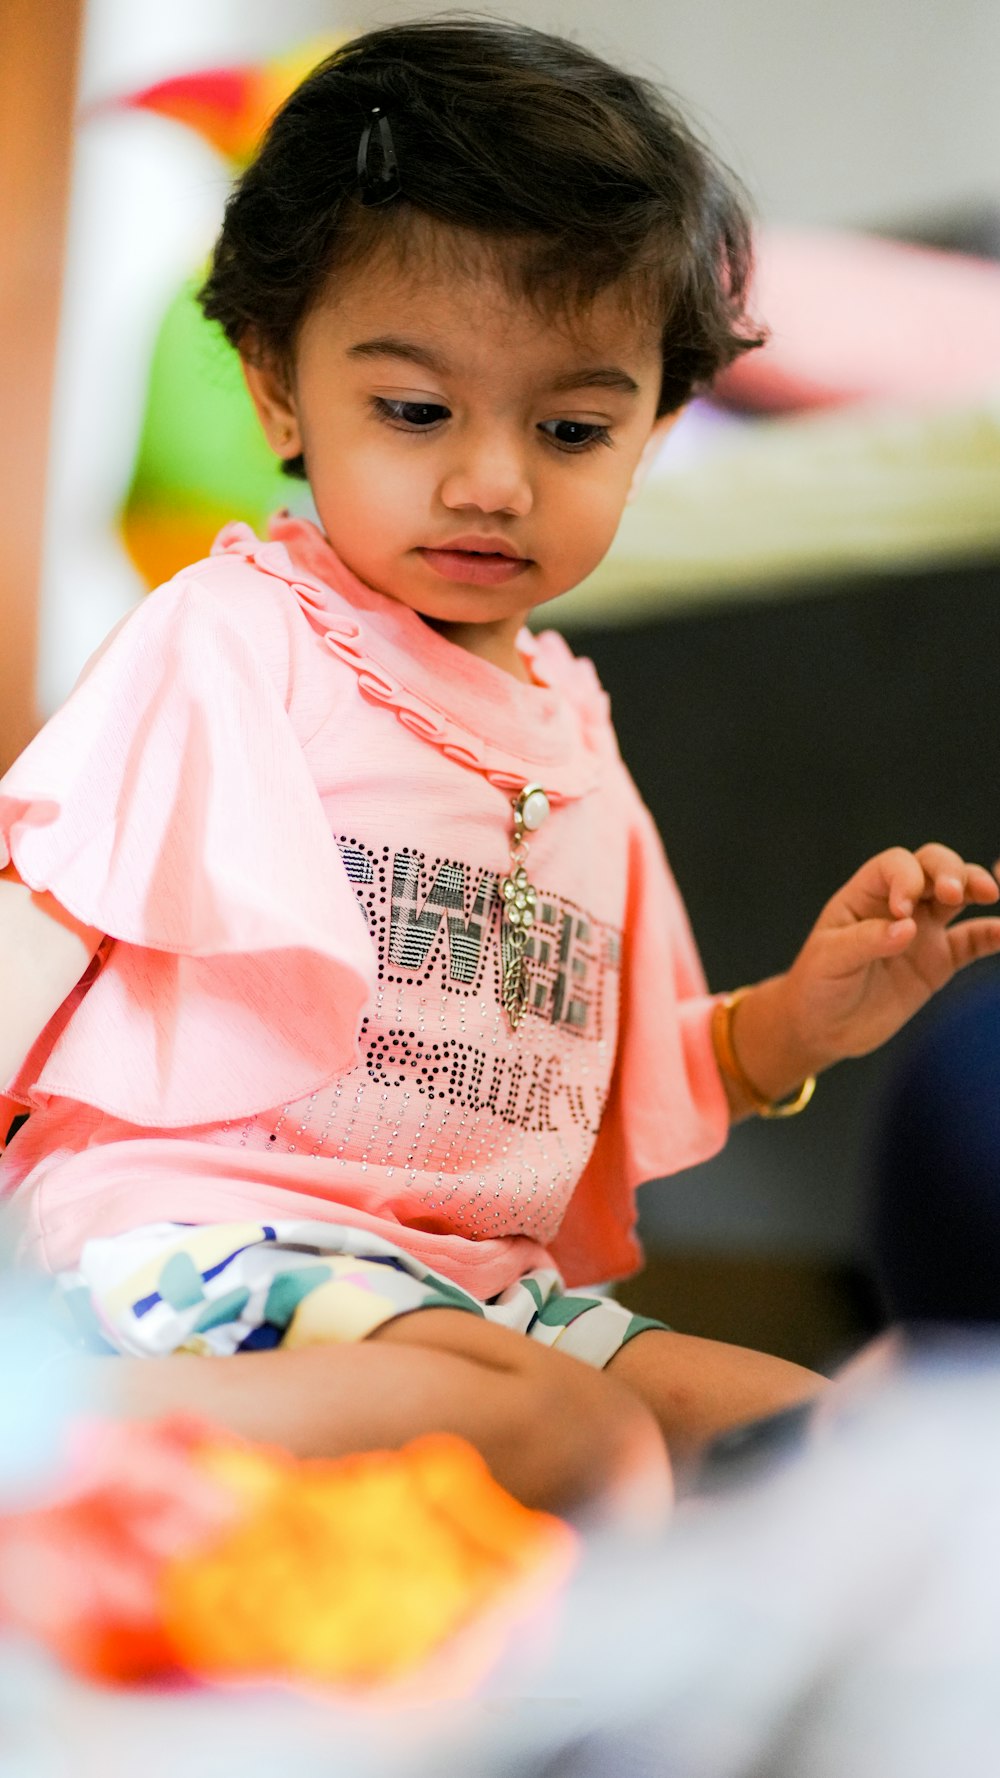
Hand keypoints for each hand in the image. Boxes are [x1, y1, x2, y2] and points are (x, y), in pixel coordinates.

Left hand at [783, 843, 999, 1067]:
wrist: (824, 1028)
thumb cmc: (818, 985)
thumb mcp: (830, 960)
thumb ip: (867, 941)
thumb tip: (908, 927)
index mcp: (865, 894)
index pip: (895, 865)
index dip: (906, 877)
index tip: (903, 912)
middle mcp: (899, 904)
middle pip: (933, 866)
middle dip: (950, 871)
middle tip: (955, 894)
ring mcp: (923, 930)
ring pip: (958, 895)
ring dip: (975, 887)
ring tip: (990, 893)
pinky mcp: (939, 961)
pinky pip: (973, 941)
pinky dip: (992, 934)